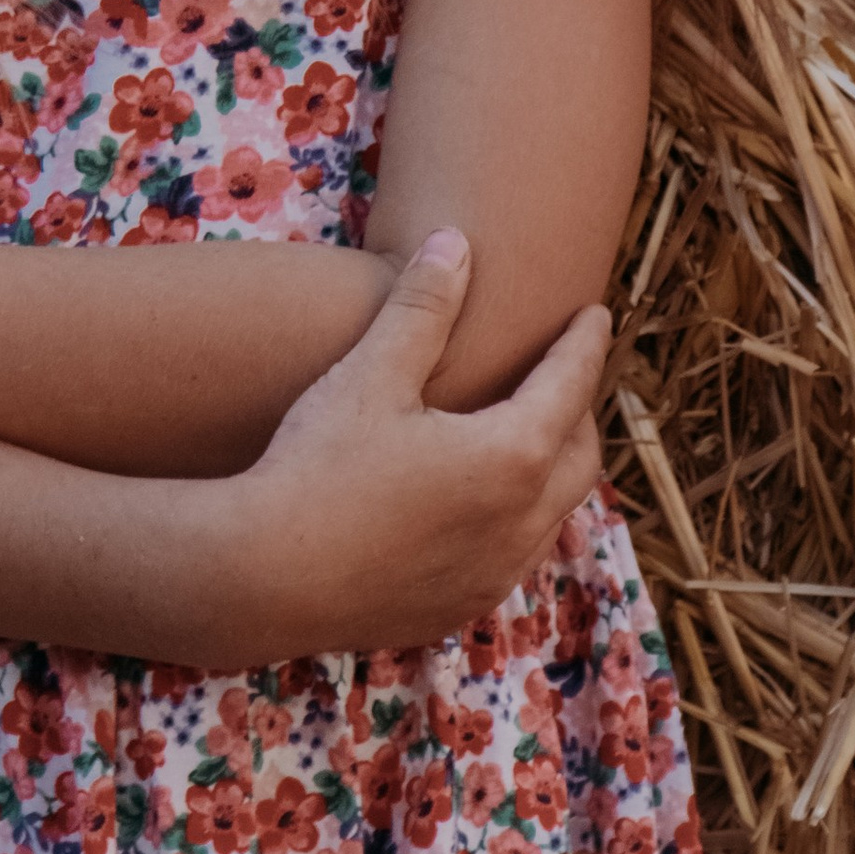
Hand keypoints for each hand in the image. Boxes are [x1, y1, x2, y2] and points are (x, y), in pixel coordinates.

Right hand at [220, 229, 608, 663]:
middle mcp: (521, 524)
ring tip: (526, 440)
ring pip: (552, 516)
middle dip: (578, 411)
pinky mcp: (460, 610)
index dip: (584, 343)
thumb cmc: (315, 466)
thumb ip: (421, 307)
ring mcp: (493, 576)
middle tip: (563, 376)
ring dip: (550, 473)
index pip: (571, 384)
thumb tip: (454, 242)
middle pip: (580, 457)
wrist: (260, 578)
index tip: (594, 316)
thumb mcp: (370, 374)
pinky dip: (515, 524)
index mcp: (514, 455)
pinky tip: (479, 510)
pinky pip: (512, 560)